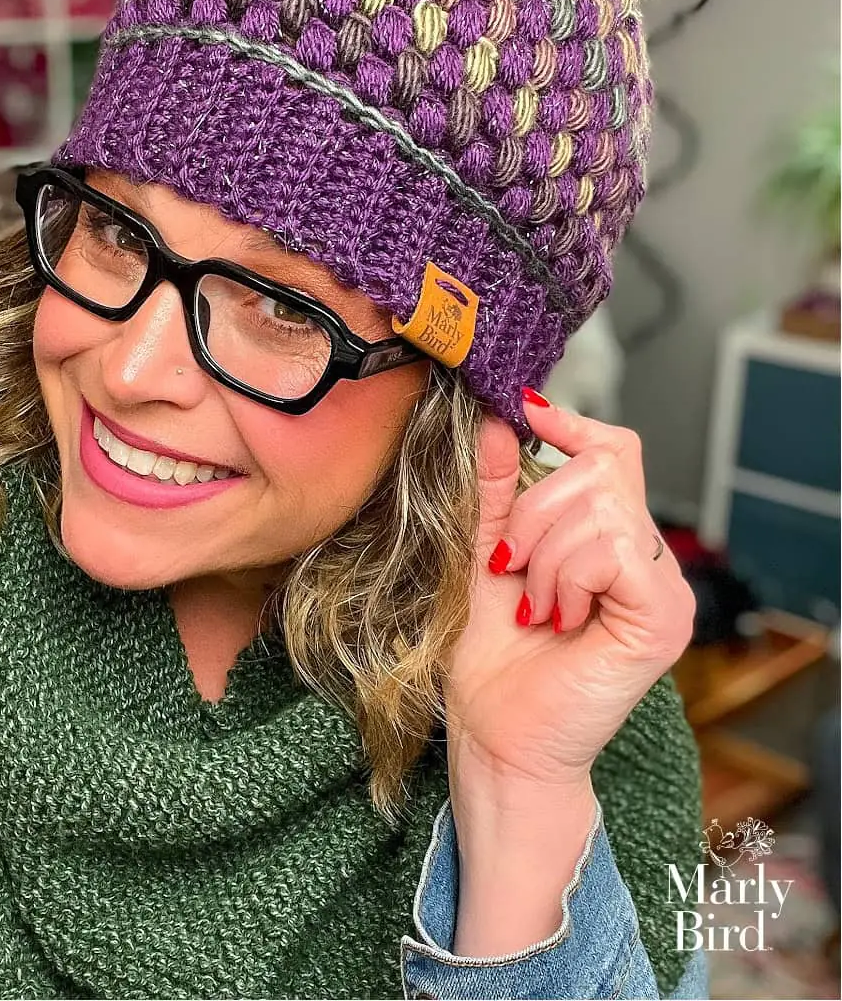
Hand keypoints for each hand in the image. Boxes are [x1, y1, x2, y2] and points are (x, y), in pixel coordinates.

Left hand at [444, 388, 697, 793]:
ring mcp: (664, 590)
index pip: (615, 453)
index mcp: (614, 542)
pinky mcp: (662, 619)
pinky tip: (556, 618)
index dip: (572, 426)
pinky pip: (611, 550)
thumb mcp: (484, 555)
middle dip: (533, 514)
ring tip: (535, 606)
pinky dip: (565, 577)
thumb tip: (496, 420)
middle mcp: (650, 561)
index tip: (524, 411)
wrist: (496, 738)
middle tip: (512, 570)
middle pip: (601, 470)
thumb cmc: (491, 659)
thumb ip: (494, 491)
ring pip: (601, 508)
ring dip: (542, 556)